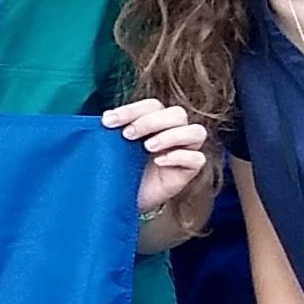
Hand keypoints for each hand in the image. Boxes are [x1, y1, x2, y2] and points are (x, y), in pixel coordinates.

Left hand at [100, 97, 213, 223]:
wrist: (123, 198)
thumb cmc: (119, 169)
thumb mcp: (113, 148)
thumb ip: (113, 131)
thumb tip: (105, 117)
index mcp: (155, 120)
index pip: (152, 105)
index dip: (131, 110)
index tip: (108, 122)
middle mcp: (174, 131)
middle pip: (177, 114)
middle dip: (150, 121)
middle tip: (127, 135)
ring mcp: (185, 150)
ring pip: (196, 132)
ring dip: (171, 136)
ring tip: (147, 147)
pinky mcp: (189, 170)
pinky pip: (197, 159)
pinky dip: (180, 157)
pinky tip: (159, 162)